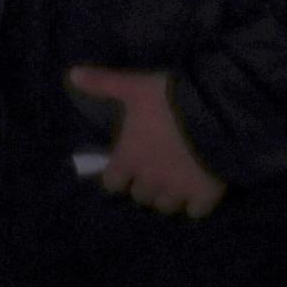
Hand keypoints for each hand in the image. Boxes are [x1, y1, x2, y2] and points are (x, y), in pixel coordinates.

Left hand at [68, 67, 223, 215]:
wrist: (215, 117)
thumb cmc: (168, 102)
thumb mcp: (134, 87)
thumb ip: (104, 84)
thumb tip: (71, 75)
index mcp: (129, 159)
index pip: (111, 183)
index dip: (117, 176)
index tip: (123, 169)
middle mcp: (149, 180)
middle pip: (140, 196)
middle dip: (144, 186)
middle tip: (152, 171)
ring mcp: (178, 191)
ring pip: (165, 206)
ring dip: (166, 197)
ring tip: (173, 183)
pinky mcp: (204, 196)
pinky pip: (195, 211)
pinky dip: (195, 205)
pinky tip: (198, 193)